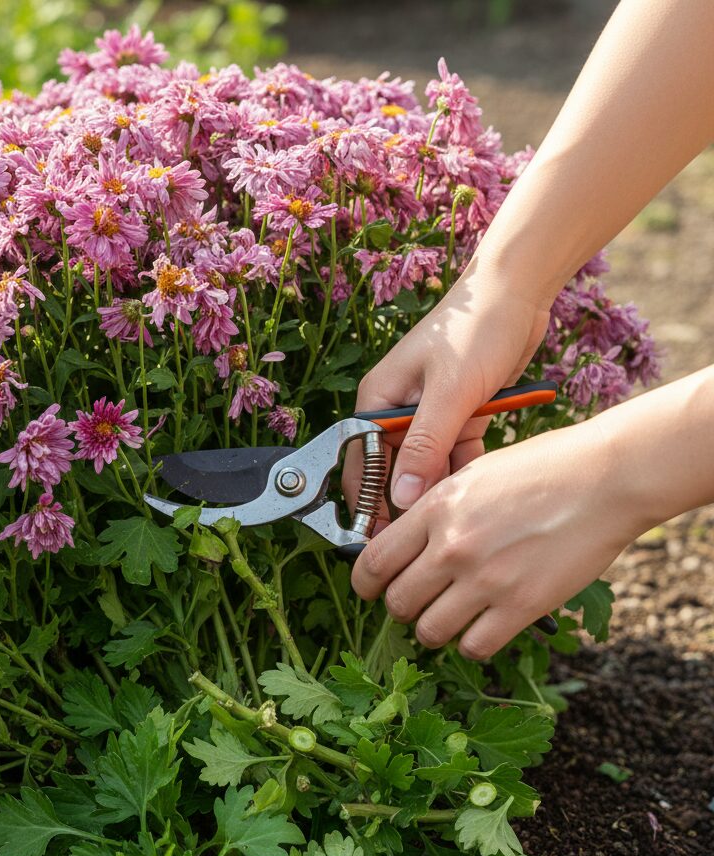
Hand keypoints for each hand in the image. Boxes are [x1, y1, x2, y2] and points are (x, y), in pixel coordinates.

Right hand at [343, 260, 550, 518]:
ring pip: (428, 468)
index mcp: (377, 402)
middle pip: (393, 471)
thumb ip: (424, 447)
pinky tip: (482, 490)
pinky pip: (456, 455)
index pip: (360, 464)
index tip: (383, 541)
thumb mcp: (450, 391)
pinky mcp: (459, 415)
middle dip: (408, 502)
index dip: (368, 503)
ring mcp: (429, 415)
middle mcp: (397, 411)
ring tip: (457, 521)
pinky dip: (467, 469)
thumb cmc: (475, 328)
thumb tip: (401, 500)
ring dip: (442, 488)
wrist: (519, 290)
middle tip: (426, 539)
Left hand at [350, 418, 640, 658]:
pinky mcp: (521, 605)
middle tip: (417, 603)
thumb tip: (403, 542)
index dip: (365, 584)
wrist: (607, 477)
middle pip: (397, 602)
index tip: (370, 589)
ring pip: (429, 631)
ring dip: (433, 630)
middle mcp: (453, 546)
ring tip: (449, 617)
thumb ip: (435, 509)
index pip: (373, 562)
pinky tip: (482, 629)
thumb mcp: (473, 474)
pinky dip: (471, 645)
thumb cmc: (543, 467)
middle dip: (400, 608)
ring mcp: (486, 579)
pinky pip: (474, 647)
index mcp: (435, 508)